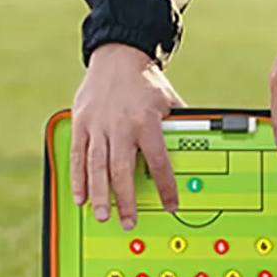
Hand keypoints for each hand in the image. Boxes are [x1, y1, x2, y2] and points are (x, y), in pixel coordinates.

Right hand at [71, 43, 184, 228]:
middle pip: (122, 170)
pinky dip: (78, 178)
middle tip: (129, 221)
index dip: (165, 187)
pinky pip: (77, 155)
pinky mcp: (81, 122)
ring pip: (96, 166)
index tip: (170, 205)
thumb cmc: (146, 81)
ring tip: (102, 215)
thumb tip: (199, 147)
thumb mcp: (169, 101)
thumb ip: (180, 126)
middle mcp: (121, 125)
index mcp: (146, 121)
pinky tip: (80, 196)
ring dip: (99, 194)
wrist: (118, 54)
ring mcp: (98, 125)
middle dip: (125, 200)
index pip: (158, 162)